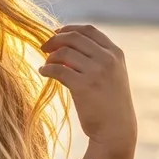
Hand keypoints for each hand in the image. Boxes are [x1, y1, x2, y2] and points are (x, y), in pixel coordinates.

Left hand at [39, 24, 136, 149]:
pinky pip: (58, 70)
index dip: (69, 29)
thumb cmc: (109, 102)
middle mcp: (108, 59)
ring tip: (46, 64)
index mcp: (115, 53)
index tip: (56, 33)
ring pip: (64, 53)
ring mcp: (97, 72)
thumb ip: (95, 57)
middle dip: (55, 39)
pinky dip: (47, 69)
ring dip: (50, 57)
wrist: (116, 129)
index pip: (88, 30)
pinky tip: (43, 72)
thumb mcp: (110, 74)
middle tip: (43, 47)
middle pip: (74, 37)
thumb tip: (63, 45)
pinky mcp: (84, 86)